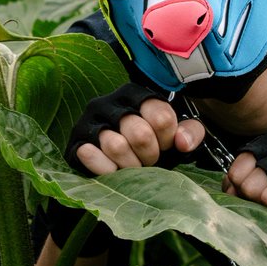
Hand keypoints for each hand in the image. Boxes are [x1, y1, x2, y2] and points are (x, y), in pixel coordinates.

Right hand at [66, 83, 205, 175]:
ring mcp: (90, 120)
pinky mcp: (76, 141)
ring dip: (130, 165)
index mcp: (137, 95)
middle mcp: (110, 102)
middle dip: (150, 155)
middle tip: (148, 161)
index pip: (162, 117)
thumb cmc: (149, 143)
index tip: (165, 145)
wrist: (113, 157)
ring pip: (116, 146)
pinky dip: (107, 169)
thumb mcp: (174, 134)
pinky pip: (90, 155)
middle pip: (140, 134)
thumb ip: (191, 132)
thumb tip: (182, 143)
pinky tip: (113, 170)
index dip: (167, 139)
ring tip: (132, 166)